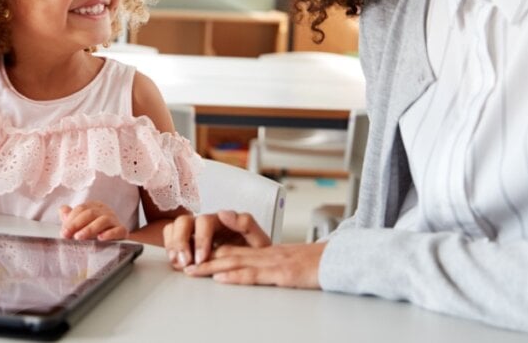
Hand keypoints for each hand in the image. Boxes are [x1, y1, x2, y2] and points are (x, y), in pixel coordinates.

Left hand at [59, 202, 127, 240]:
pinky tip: (100, 238)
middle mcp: (105, 211)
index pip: (81, 209)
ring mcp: (115, 220)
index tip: (63, 232)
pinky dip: (109, 234)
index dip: (70, 219)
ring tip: (79, 237)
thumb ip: (71, 218)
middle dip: (76, 224)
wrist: (116, 241)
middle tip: (67, 235)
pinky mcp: (123, 231)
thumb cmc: (95, 231)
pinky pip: (118, 230)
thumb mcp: (81, 224)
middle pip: (90, 213)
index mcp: (94, 206)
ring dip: (90, 229)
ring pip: (103, 220)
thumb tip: (63, 210)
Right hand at [162, 210, 270, 268]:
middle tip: (186, 263)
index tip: (201, 259)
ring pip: (174, 227)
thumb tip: (224, 212)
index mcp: (221, 220)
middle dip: (181, 242)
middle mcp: (205, 224)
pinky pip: (170, 237)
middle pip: (184, 221)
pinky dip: (170, 249)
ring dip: (173, 245)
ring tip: (179, 264)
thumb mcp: (258, 240)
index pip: (205, 221)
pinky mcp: (187, 243)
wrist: (252, 265)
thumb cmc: (254, 253)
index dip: (201, 239)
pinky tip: (176, 263)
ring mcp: (194, 232)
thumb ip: (246, 224)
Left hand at [184, 241, 324, 289]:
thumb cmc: (322, 265)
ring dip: (211, 266)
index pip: (236, 250)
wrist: (345, 261)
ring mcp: (275, 262)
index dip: (213, 253)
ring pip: (237, 261)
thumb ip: (276, 266)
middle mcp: (268, 254)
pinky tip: (221, 276)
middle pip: (230, 253)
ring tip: (192, 270)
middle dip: (204, 258)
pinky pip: (256, 274)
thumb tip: (262, 274)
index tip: (193, 257)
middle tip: (182, 263)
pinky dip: (236, 275)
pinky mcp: (284, 274)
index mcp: (269, 253)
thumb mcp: (295, 263)